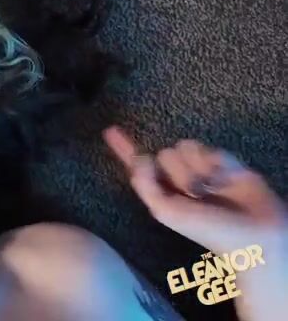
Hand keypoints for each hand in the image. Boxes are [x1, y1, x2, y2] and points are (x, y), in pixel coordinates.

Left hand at [102, 125, 286, 257]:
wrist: (253, 233)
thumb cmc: (208, 230)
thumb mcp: (166, 211)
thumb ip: (146, 185)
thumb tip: (142, 158)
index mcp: (163, 190)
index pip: (140, 165)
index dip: (125, 148)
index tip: (110, 130)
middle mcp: (180, 177)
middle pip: (165, 153)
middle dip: (178, 172)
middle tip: (195, 195)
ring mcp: (203, 168)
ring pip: (186, 147)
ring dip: (197, 168)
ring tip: (212, 189)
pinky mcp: (226, 162)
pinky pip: (211, 150)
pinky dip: (217, 165)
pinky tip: (227, 181)